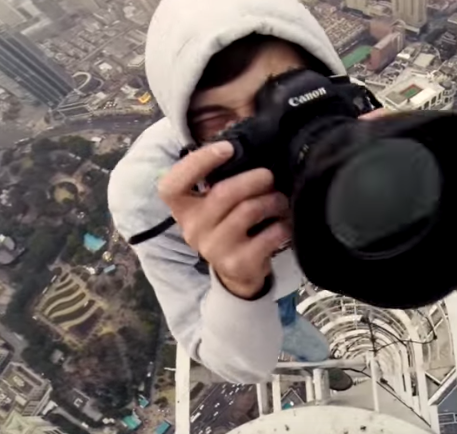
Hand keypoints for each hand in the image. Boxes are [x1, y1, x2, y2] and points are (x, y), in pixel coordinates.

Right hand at [158, 141, 289, 298]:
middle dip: (254, 179)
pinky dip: (282, 225)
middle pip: (223, 194)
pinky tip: (284, 223)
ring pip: (248, 211)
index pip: (172, 185)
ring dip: (272, 201)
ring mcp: (214, 249)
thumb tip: (241, 138)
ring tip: (280, 199)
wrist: (236, 272)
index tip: (228, 148)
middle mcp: (193, 229)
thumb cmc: (227, 224)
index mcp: (183, 209)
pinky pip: (267, 236)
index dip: (198, 162)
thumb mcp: (214, 203)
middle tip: (269, 176)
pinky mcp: (238, 264)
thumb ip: (220, 177)